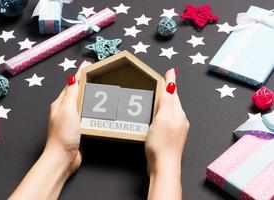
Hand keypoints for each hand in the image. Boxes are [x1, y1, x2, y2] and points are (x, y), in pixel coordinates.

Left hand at [45, 61, 90, 173]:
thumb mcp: (67, 110)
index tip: (87, 64)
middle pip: (76, 92)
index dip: (79, 73)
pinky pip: (86, 114)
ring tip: (100, 88)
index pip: (71, 84)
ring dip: (89, 94)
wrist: (63, 158)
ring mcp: (71, 120)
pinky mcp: (78, 129)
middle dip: (85, 82)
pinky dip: (92, 108)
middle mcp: (65, 110)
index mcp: (60, 104)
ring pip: (82, 103)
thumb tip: (72, 78)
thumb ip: (71, 95)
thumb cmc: (63, 134)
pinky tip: (99, 108)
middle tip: (96, 74)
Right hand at [145, 68, 188, 199]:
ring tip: (160, 94)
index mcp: (179, 114)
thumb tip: (172, 80)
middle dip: (169, 90)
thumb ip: (167, 99)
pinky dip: (163, 113)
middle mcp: (180, 120)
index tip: (169, 71)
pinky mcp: (170, 137)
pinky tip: (157, 115)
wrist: (164, 166)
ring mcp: (176, 129)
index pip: (174, 93)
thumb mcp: (163, 117)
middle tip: (164, 79)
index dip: (170, 82)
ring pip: (171, 110)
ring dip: (166, 101)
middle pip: (174, 101)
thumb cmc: (162, 143)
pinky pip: (167, 119)